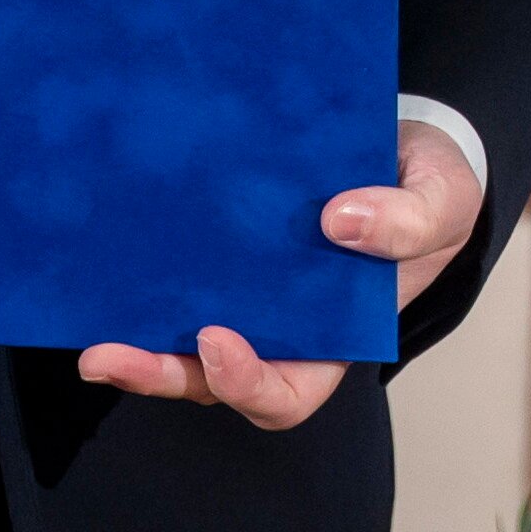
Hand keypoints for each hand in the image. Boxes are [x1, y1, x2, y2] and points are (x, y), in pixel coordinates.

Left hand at [71, 112, 484, 428]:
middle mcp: (282, 328)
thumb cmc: (432, 188)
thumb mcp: (440, 203)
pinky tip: (107, 260)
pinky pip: (179, 279)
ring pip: (182, 339)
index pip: (286, 392)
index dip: (247, 382)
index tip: (218, 340)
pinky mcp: (222, 248)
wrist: (411, 140)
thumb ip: (406, 221)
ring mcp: (247, 292)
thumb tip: (338, 223)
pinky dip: (142, 283)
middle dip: (160, 374)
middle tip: (106, 355)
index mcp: (336, 339)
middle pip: (213, 377)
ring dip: (136, 343)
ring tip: (90, 335)